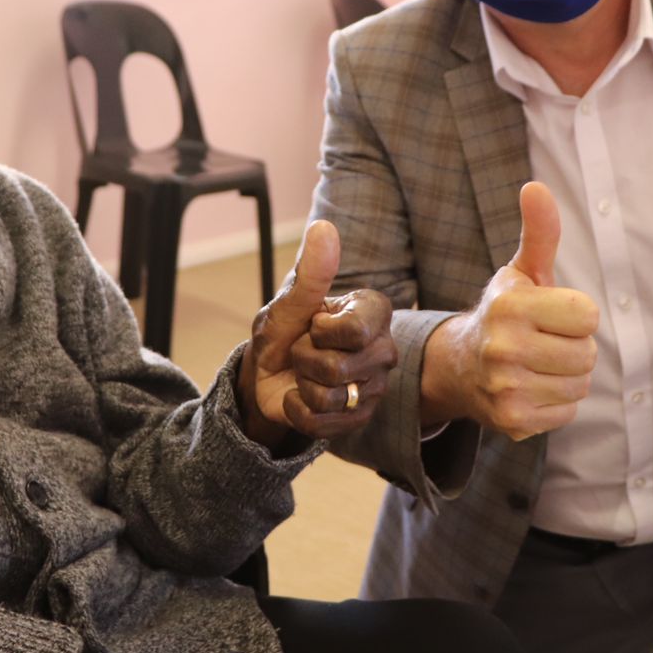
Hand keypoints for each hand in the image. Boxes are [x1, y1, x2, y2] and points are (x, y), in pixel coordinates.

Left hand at [239, 220, 395, 446]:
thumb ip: (311, 271)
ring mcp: (376, 387)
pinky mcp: (360, 418)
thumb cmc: (284, 330)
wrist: (266, 373)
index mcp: (375, 312)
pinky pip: (321, 424)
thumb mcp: (289, 303)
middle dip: (304, 359)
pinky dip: (298, 411)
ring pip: (329, 398)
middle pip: (337, 368)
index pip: (354, 331)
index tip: (313, 324)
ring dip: (301, 386)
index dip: (319, 332)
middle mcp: (385, 349)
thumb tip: (324, 228)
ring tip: (304, 373)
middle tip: (304, 350)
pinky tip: (301, 397)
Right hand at [418, 182, 597, 438]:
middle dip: (574, 347)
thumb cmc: (505, 313)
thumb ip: (539, 232)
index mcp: (509, 307)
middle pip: (588, 354)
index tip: (551, 314)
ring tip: (537, 365)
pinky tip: (530, 388)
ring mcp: (505, 388)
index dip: (576, 314)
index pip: (588, 316)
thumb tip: (535, 186)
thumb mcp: (522, 271)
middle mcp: (503, 348)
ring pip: (580, 384)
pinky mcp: (511, 420)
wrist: (460, 366)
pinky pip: (567, 413)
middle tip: (544, 343)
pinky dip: (555, 403)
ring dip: (567, 376)